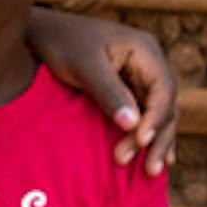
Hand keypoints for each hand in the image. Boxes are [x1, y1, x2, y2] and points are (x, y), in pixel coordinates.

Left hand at [30, 10, 178, 176]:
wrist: (41, 35)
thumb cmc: (61, 44)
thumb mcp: (84, 67)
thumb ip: (109, 93)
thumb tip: (133, 125)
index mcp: (145, 50)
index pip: (163, 89)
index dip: (157, 118)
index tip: (141, 141)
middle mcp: (149, 64)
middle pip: (166, 105)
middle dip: (158, 137)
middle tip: (150, 169)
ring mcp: (140, 78)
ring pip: (157, 114)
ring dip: (155, 142)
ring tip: (151, 172)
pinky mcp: (127, 91)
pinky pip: (144, 116)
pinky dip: (147, 137)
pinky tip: (152, 158)